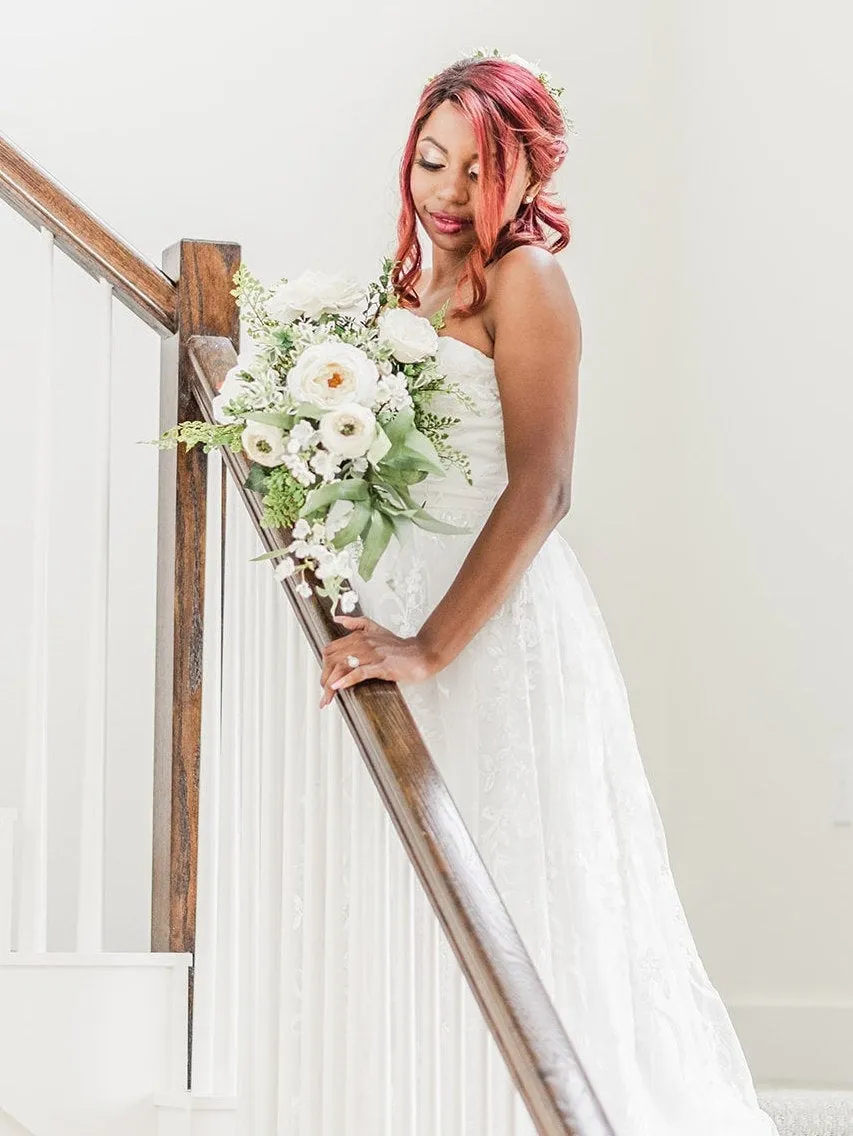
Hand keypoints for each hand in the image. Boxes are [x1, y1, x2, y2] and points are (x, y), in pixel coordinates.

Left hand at [319, 614, 439, 707]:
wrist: (422, 653)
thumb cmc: (399, 647)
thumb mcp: (376, 629)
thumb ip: (357, 623)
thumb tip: (338, 618)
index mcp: (359, 635)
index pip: (330, 650)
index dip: (323, 666)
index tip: (325, 680)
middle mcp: (363, 643)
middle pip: (332, 660)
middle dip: (324, 678)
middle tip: (324, 694)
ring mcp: (373, 654)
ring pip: (343, 667)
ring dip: (331, 684)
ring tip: (328, 697)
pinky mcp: (382, 666)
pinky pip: (360, 672)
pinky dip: (347, 680)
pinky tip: (339, 687)